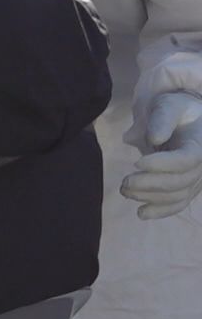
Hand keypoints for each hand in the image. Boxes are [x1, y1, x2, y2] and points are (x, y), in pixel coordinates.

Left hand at [123, 92, 201, 219]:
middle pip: (180, 181)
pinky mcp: (189, 187)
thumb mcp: (168, 105)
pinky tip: (141, 213)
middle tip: (125, 182)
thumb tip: (154, 139)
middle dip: (150, 184)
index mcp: (201, 143)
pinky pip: (179, 203)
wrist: (187, 120)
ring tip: (125, 191)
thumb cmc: (176, 110)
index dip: (163, 164)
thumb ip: (162, 119)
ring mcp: (198, 179)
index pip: (186, 159)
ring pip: (178, 195)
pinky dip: (161, 211)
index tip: (137, 162)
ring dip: (151, 198)